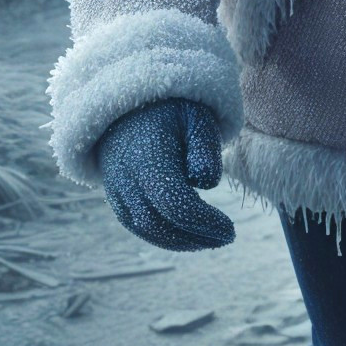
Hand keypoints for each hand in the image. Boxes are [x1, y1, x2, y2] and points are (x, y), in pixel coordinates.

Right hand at [94, 98, 235, 250]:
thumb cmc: (173, 110)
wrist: (131, 103)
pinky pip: (136, 224)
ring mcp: (115, 188)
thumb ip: (204, 148)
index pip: (174, 204)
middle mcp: (125, 176)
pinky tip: (188, 234)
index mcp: (146, 156)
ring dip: (179, 241)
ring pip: (144, 229)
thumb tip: (205, 183)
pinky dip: (162, 235)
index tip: (230, 229)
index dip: (203, 222)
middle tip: (226, 237)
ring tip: (211, 239)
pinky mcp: (114, 195)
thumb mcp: (196, 118)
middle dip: (194, 237)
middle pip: (158, 223)